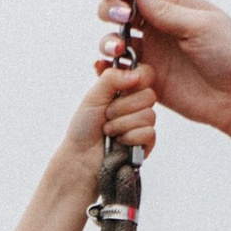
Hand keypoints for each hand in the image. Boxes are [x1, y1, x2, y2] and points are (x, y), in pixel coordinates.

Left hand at [59, 58, 160, 175]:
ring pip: (149, 116)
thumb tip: (135, 74)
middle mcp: (137, 104)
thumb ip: (112, 78)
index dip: (136, 80)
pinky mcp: (146, 142)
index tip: (120, 90)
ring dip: (122, 124)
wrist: (81, 156)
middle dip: (123, 107)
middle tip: (107, 115)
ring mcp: (143, 124)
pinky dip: (130, 137)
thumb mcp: (94, 95)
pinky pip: (149, 133)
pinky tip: (119, 142)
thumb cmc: (85, 126)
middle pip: (149, 96)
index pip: (145, 74)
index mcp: (126, 89)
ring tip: (109, 131)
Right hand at [98, 0, 230, 137]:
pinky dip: (107, 67)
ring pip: (113, 38)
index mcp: (173, 4)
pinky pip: (118, 69)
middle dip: (109, 9)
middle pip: (117, 8)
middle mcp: (158, 25)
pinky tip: (108, 69)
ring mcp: (151, 51)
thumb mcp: (202, 26)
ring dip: (108, 40)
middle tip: (122, 20)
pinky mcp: (147, 77)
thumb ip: (166, 10)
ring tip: (118, 49)